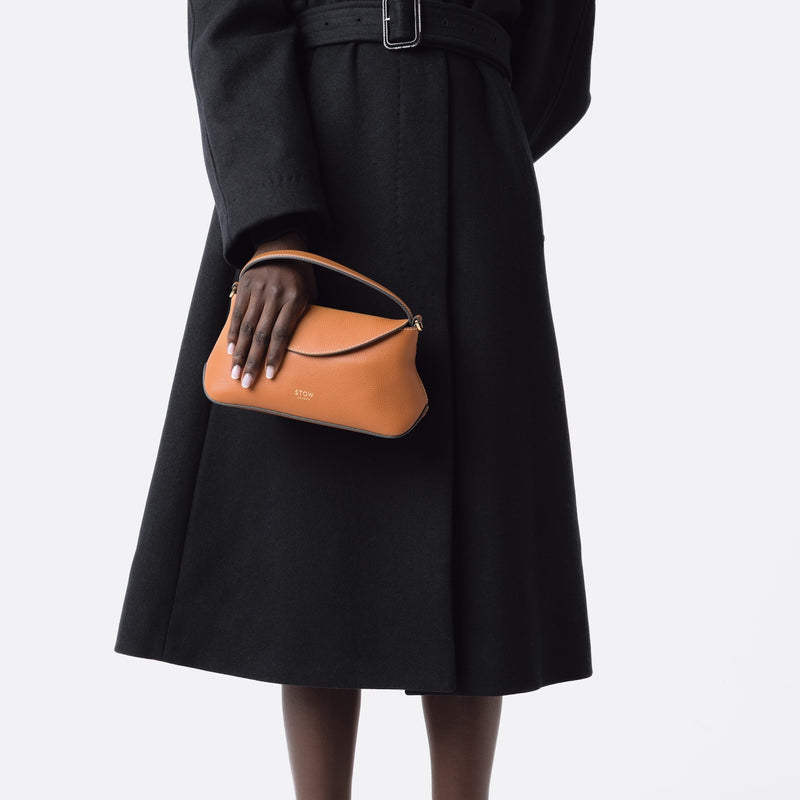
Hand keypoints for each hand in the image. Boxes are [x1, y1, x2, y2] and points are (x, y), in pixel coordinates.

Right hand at [228, 232, 316, 387]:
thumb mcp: (310, 293)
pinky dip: (233, 334)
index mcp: (294, 299)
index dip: (275, 356)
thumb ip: (303, 317)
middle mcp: (274, 296)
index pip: (282, 334)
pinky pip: (237, 314)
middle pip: (261, 335)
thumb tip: (302, 347)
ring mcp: (258, 291)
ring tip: (235, 372)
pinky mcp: (245, 287)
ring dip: (239, 353)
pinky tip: (230, 351)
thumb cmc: (301, 275)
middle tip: (247, 382)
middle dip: (253, 361)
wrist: (282, 244)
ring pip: (246, 327)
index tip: (270, 376)